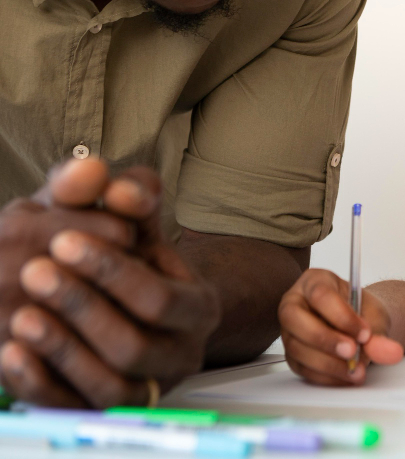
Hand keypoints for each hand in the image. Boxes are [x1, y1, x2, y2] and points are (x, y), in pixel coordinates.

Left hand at [0, 159, 221, 407]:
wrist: (137, 304)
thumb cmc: (131, 255)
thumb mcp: (132, 218)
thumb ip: (123, 192)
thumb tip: (106, 179)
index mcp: (198, 307)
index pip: (159, 300)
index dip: (110, 273)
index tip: (63, 239)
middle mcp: (181, 354)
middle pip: (134, 347)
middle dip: (82, 309)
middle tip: (34, 271)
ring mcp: (146, 389)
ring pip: (110, 386)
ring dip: (62, 350)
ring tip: (22, 316)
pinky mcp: (108, 411)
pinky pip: (76, 411)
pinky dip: (42, 385)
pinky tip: (12, 352)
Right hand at [280, 268, 403, 385]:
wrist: (360, 325)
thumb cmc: (362, 312)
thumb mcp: (375, 316)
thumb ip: (380, 333)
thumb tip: (389, 353)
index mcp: (315, 281)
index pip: (320, 295)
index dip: (341, 316)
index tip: (364, 333)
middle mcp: (295, 302)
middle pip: (294, 318)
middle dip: (325, 338)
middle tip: (352, 351)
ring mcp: (290, 330)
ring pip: (296, 347)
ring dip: (327, 363)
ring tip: (355, 370)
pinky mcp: (292, 354)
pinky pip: (302, 367)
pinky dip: (325, 376)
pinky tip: (345, 376)